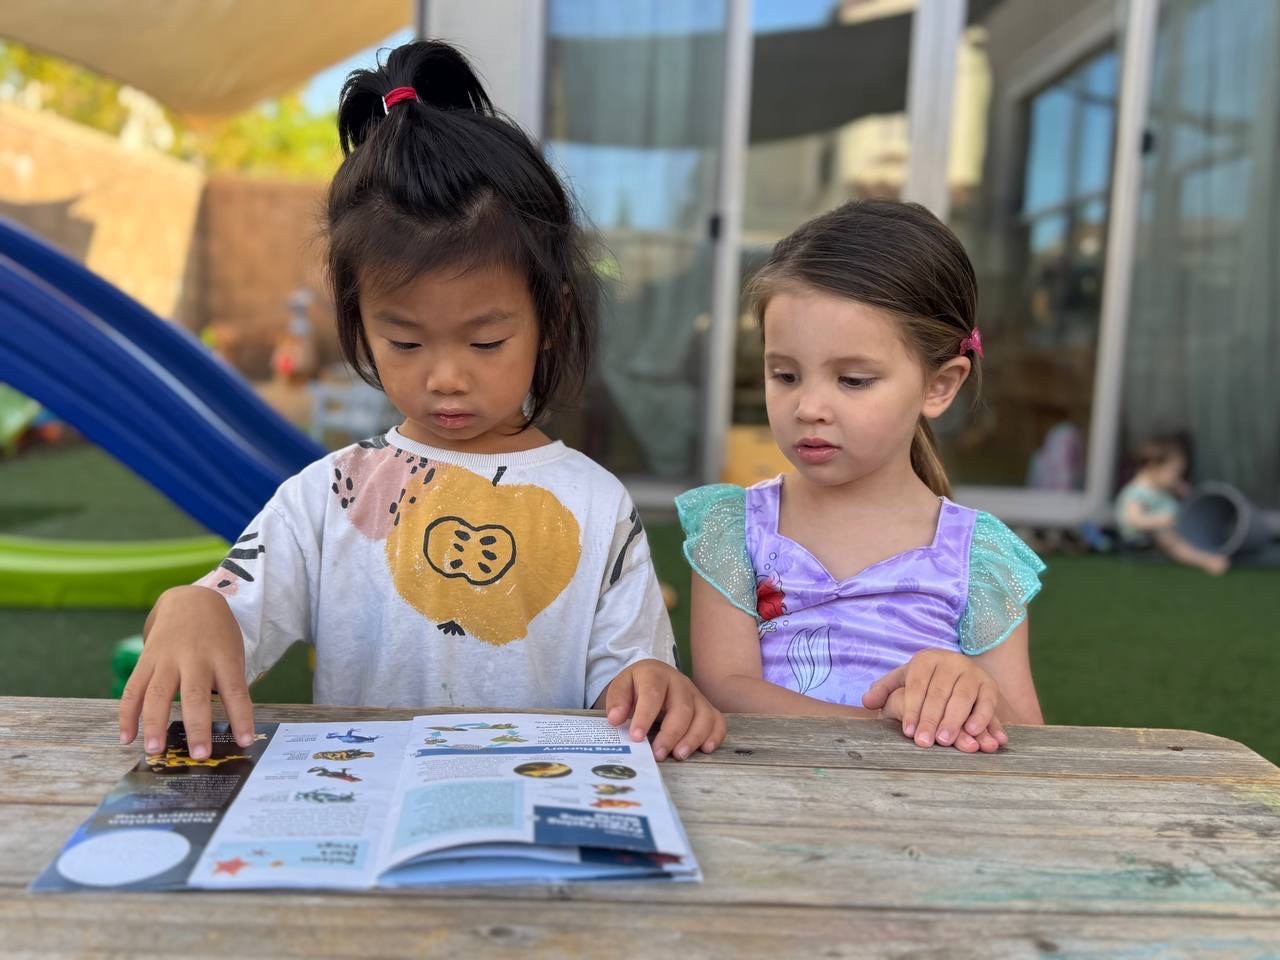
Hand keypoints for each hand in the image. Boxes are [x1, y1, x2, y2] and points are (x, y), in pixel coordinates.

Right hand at [118, 586, 255, 760]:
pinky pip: (132, 689)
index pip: (236, 691)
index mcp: (224, 657)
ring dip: (154, 724)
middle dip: (197, 726)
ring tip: (155, 751)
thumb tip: (230, 726)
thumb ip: (228, 683)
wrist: (191, 598)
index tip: (244, 741)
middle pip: (195, 694)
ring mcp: (167, 658)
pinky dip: (127, 714)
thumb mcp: (232, 652)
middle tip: (199, 755)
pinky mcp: (146, 659)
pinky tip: (126, 737)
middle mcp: (195, 657)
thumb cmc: (218, 635)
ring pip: (158, 693)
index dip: (241, 717)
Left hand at [602, 660, 725, 760]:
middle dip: (671, 733)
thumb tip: (615, 718)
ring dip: (693, 738)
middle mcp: (680, 683)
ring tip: (678, 755)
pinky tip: (705, 749)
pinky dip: (715, 735)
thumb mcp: (621, 686)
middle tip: (658, 754)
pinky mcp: (707, 708)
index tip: (636, 737)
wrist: (654, 677)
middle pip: (683, 708)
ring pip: (704, 716)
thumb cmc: (637, 687)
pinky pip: (718, 721)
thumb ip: (617, 700)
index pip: (653, 694)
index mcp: (656, 674)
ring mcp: (696, 695)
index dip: (645, 716)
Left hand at [862, 651, 1007, 751]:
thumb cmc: (924, 681)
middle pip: (940, 693)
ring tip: (946, 740)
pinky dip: (984, 718)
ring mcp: (972, 673)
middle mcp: (951, 662)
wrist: (957, 670)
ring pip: (964, 697)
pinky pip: (988, 703)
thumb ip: (884, 690)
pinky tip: (976, 734)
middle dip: (931, 719)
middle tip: (925, 742)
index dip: (912, 709)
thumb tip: (867, 702)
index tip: (908, 732)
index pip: (918, 685)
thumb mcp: (903, 680)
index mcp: (926, 659)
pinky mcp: (990, 686)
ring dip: (955, 720)